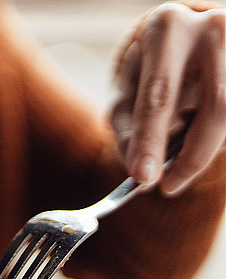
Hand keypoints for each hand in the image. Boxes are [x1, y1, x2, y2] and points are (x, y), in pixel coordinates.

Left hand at [111, 2, 225, 195]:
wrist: (189, 34)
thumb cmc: (153, 68)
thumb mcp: (128, 89)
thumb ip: (127, 127)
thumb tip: (139, 168)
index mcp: (167, 29)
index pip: (159, 95)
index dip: (151, 141)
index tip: (144, 178)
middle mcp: (212, 27)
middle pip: (217, 106)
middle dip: (193, 156)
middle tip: (168, 186)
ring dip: (210, 142)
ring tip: (185, 145)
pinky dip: (221, 136)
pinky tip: (203, 130)